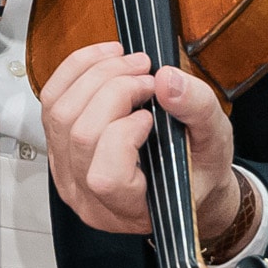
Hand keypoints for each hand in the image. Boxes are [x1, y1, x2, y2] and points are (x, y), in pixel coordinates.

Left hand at [36, 42, 237, 239]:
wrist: (186, 176)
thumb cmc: (198, 169)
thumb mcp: (215, 142)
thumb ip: (198, 111)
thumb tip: (167, 80)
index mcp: (130, 209)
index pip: (106, 178)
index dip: (123, 136)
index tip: (150, 115)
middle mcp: (88, 197)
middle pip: (80, 134)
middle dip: (113, 89)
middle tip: (145, 72)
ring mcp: (66, 172)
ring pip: (60, 114)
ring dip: (93, 74)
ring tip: (128, 61)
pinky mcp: (57, 145)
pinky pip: (51, 101)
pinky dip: (74, 71)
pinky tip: (102, 58)